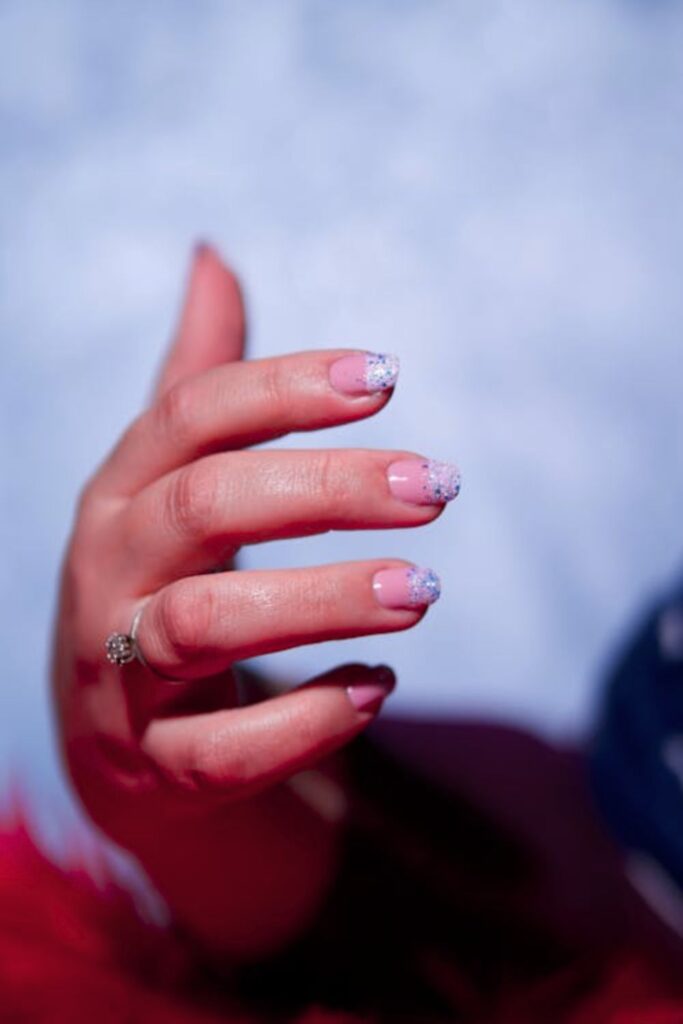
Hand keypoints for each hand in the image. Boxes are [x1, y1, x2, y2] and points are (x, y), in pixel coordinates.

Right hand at [52, 245, 459, 959]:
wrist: (113, 741)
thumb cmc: (160, 584)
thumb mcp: (167, 481)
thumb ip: (198, 381)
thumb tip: (212, 254)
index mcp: (120, 492)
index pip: (194, 414)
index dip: (287, 387)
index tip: (387, 377)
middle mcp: (108, 570)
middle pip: (208, 505)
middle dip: (328, 490)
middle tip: (437, 488)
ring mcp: (119, 670)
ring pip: (208, 625)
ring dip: (325, 601)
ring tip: (424, 591)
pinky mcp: (153, 761)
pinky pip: (220, 751)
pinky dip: (306, 721)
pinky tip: (378, 690)